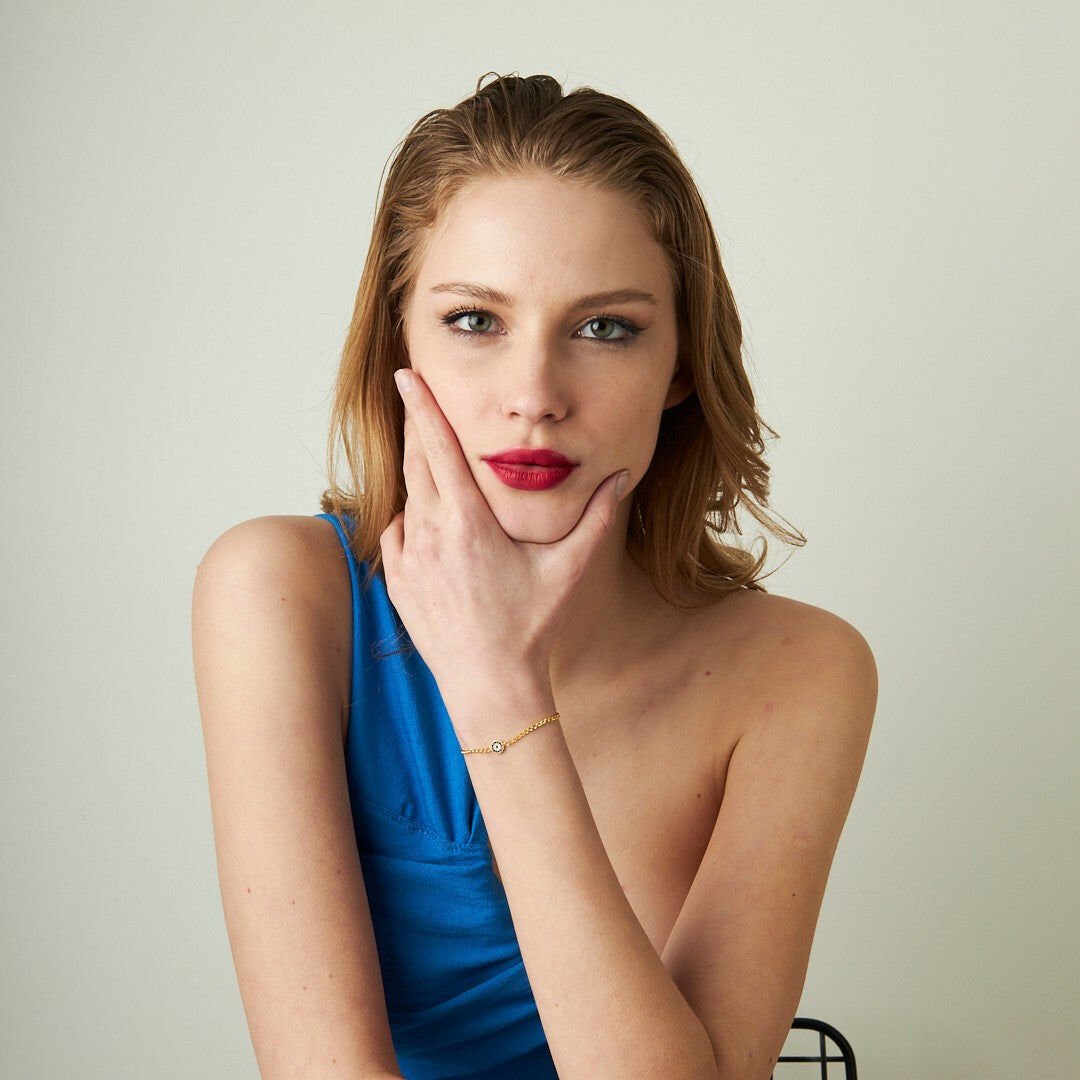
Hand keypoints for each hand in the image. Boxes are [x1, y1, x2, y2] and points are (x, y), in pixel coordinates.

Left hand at [379, 367, 629, 710]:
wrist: (489, 685)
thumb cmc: (531, 628)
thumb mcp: (568, 571)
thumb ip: (596, 520)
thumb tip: (621, 479)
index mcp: (470, 523)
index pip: (438, 447)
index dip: (421, 405)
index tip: (406, 375)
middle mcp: (432, 534)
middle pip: (414, 462)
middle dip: (416, 429)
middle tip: (419, 403)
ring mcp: (409, 559)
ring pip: (405, 498)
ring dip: (417, 477)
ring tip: (436, 470)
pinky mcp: (397, 581)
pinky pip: (397, 532)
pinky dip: (411, 519)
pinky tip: (432, 525)